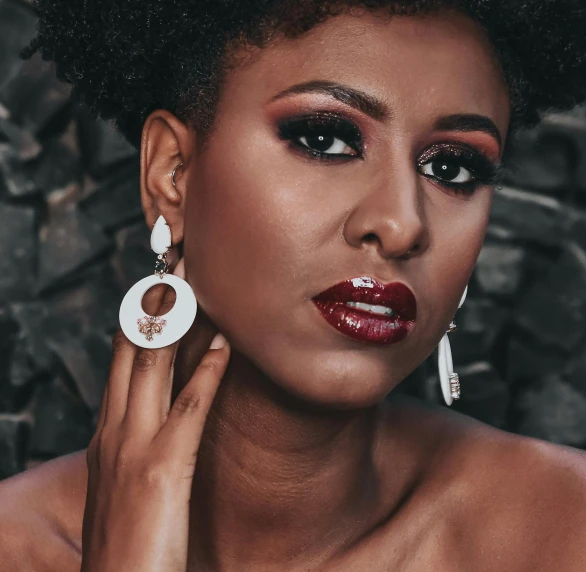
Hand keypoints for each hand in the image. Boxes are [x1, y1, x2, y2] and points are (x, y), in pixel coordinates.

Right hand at [80, 259, 229, 571]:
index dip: (139, 319)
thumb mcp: (131, 487)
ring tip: (195, 281)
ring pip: (153, 366)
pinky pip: (188, 407)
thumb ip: (146, 449)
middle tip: (174, 261)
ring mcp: (133, 448)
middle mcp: (113, 432)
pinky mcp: (162, 469)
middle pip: (132, 351)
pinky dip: (208, 370)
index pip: (123, 363)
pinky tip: (226, 343)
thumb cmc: (131, 544)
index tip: (159, 285)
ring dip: (176, 320)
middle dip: (151, 302)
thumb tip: (171, 418)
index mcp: (106, 436)